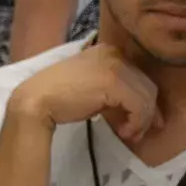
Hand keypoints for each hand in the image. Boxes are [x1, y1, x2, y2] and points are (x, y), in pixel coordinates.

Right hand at [8, 45, 159, 144]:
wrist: (37, 100)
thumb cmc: (61, 97)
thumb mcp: (93, 87)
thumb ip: (115, 91)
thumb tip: (140, 110)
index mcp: (110, 51)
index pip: (139, 76)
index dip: (146, 101)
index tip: (143, 122)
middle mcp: (115, 54)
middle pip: (147, 86)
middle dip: (148, 113)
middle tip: (138, 133)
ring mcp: (115, 66)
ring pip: (147, 97)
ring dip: (142, 121)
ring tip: (129, 134)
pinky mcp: (114, 82)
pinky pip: (139, 105)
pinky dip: (136, 121)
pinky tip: (123, 131)